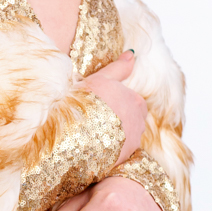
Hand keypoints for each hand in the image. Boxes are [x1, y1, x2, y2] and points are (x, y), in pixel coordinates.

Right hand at [80, 50, 144, 164]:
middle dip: (115, 119)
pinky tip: (93, 146)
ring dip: (112, 134)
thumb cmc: (84, 102)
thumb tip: (132, 53)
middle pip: (130, 118)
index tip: (95, 105)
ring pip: (125, 135)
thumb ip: (119, 67)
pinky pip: (119, 151)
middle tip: (92, 118)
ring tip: (91, 133)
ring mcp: (133, 140)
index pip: (129, 100)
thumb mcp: (100, 79)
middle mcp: (140, 121)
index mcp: (136, 100)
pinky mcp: (124, 157)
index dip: (110, 102)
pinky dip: (109, 148)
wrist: (72, 134)